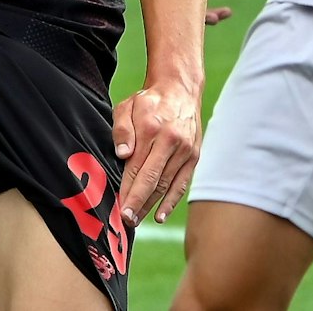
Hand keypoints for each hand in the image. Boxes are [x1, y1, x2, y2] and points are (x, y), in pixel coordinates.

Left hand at [111, 80, 202, 226]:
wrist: (180, 90)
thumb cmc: (148, 101)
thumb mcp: (127, 106)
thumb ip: (122, 130)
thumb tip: (122, 155)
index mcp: (153, 129)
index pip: (138, 166)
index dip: (128, 189)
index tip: (119, 207)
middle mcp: (172, 141)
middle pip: (153, 179)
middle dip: (138, 202)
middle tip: (126, 221)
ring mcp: (186, 151)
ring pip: (167, 185)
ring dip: (151, 205)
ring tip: (137, 220)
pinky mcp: (194, 157)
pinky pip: (182, 184)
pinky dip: (171, 202)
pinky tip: (160, 215)